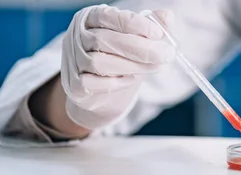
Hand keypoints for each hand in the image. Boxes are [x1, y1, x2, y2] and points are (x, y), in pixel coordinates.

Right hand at [60, 5, 174, 128]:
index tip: (158, 33)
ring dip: (132, 66)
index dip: (135, 24)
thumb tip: (168, 16)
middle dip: (140, 48)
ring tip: (155, 67)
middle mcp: (77, 36)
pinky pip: (95, 83)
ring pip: (100, 62)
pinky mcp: (74, 85)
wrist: (101, 91)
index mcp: (91, 18)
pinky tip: (132, 79)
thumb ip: (151, 26)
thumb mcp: (136, 38)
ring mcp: (73, 61)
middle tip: (164, 54)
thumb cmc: (120, 56)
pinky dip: (117, 82)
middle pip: (105, 40)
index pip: (110, 17)